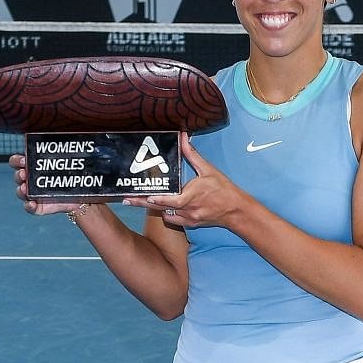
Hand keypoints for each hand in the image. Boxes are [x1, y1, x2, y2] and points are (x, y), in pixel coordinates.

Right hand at [8, 153, 83, 216]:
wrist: (81, 195)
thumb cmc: (72, 175)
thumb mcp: (68, 160)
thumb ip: (65, 149)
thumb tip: (74, 131)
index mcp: (33, 167)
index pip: (18, 161)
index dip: (17, 160)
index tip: (24, 159)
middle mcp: (30, 180)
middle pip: (17, 176)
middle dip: (18, 174)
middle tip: (24, 174)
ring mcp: (33, 194)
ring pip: (21, 192)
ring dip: (20, 190)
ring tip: (24, 188)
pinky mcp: (39, 207)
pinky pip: (31, 208)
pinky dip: (29, 206)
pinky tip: (30, 203)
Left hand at [128, 134, 246, 229]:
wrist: (236, 210)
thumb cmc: (223, 190)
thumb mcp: (208, 170)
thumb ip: (193, 155)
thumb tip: (183, 137)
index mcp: (191, 197)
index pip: (171, 201)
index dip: (157, 199)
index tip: (144, 196)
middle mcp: (188, 210)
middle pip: (161, 209)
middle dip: (143, 204)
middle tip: (127, 200)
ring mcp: (189, 219)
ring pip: (166, 215)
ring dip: (156, 208)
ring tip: (140, 200)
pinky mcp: (191, 224)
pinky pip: (174, 219)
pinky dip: (167, 213)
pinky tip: (163, 206)